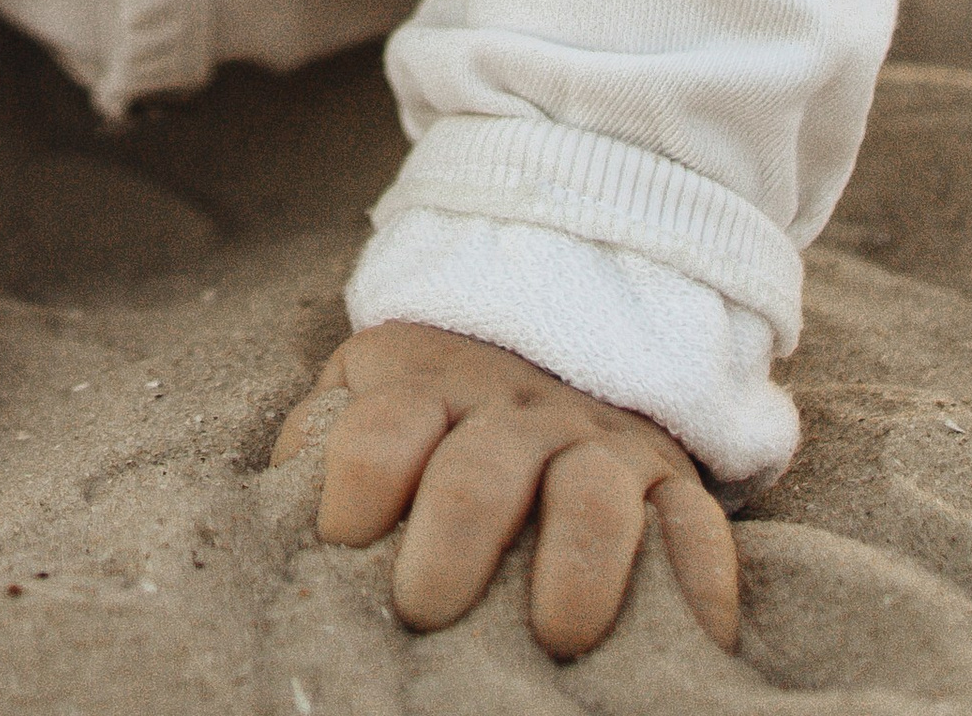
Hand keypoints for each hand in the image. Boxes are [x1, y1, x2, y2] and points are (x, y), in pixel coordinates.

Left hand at [272, 320, 738, 658]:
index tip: (341, 541)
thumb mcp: (368, 390)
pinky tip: (696, 638)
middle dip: (453, 537)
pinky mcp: (670, 479)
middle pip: (481, 467)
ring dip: (574, 561)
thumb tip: (271, 510)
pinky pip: (695, 523)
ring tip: (554, 636)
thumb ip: (322, 438)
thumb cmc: (438, 406)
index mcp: (426, 388)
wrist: (557, 332)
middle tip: (423, 609)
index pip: (384, 423)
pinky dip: (700, 579)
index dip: (358, 477)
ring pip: (591, 492)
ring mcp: (598, 444)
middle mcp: (515, 412)